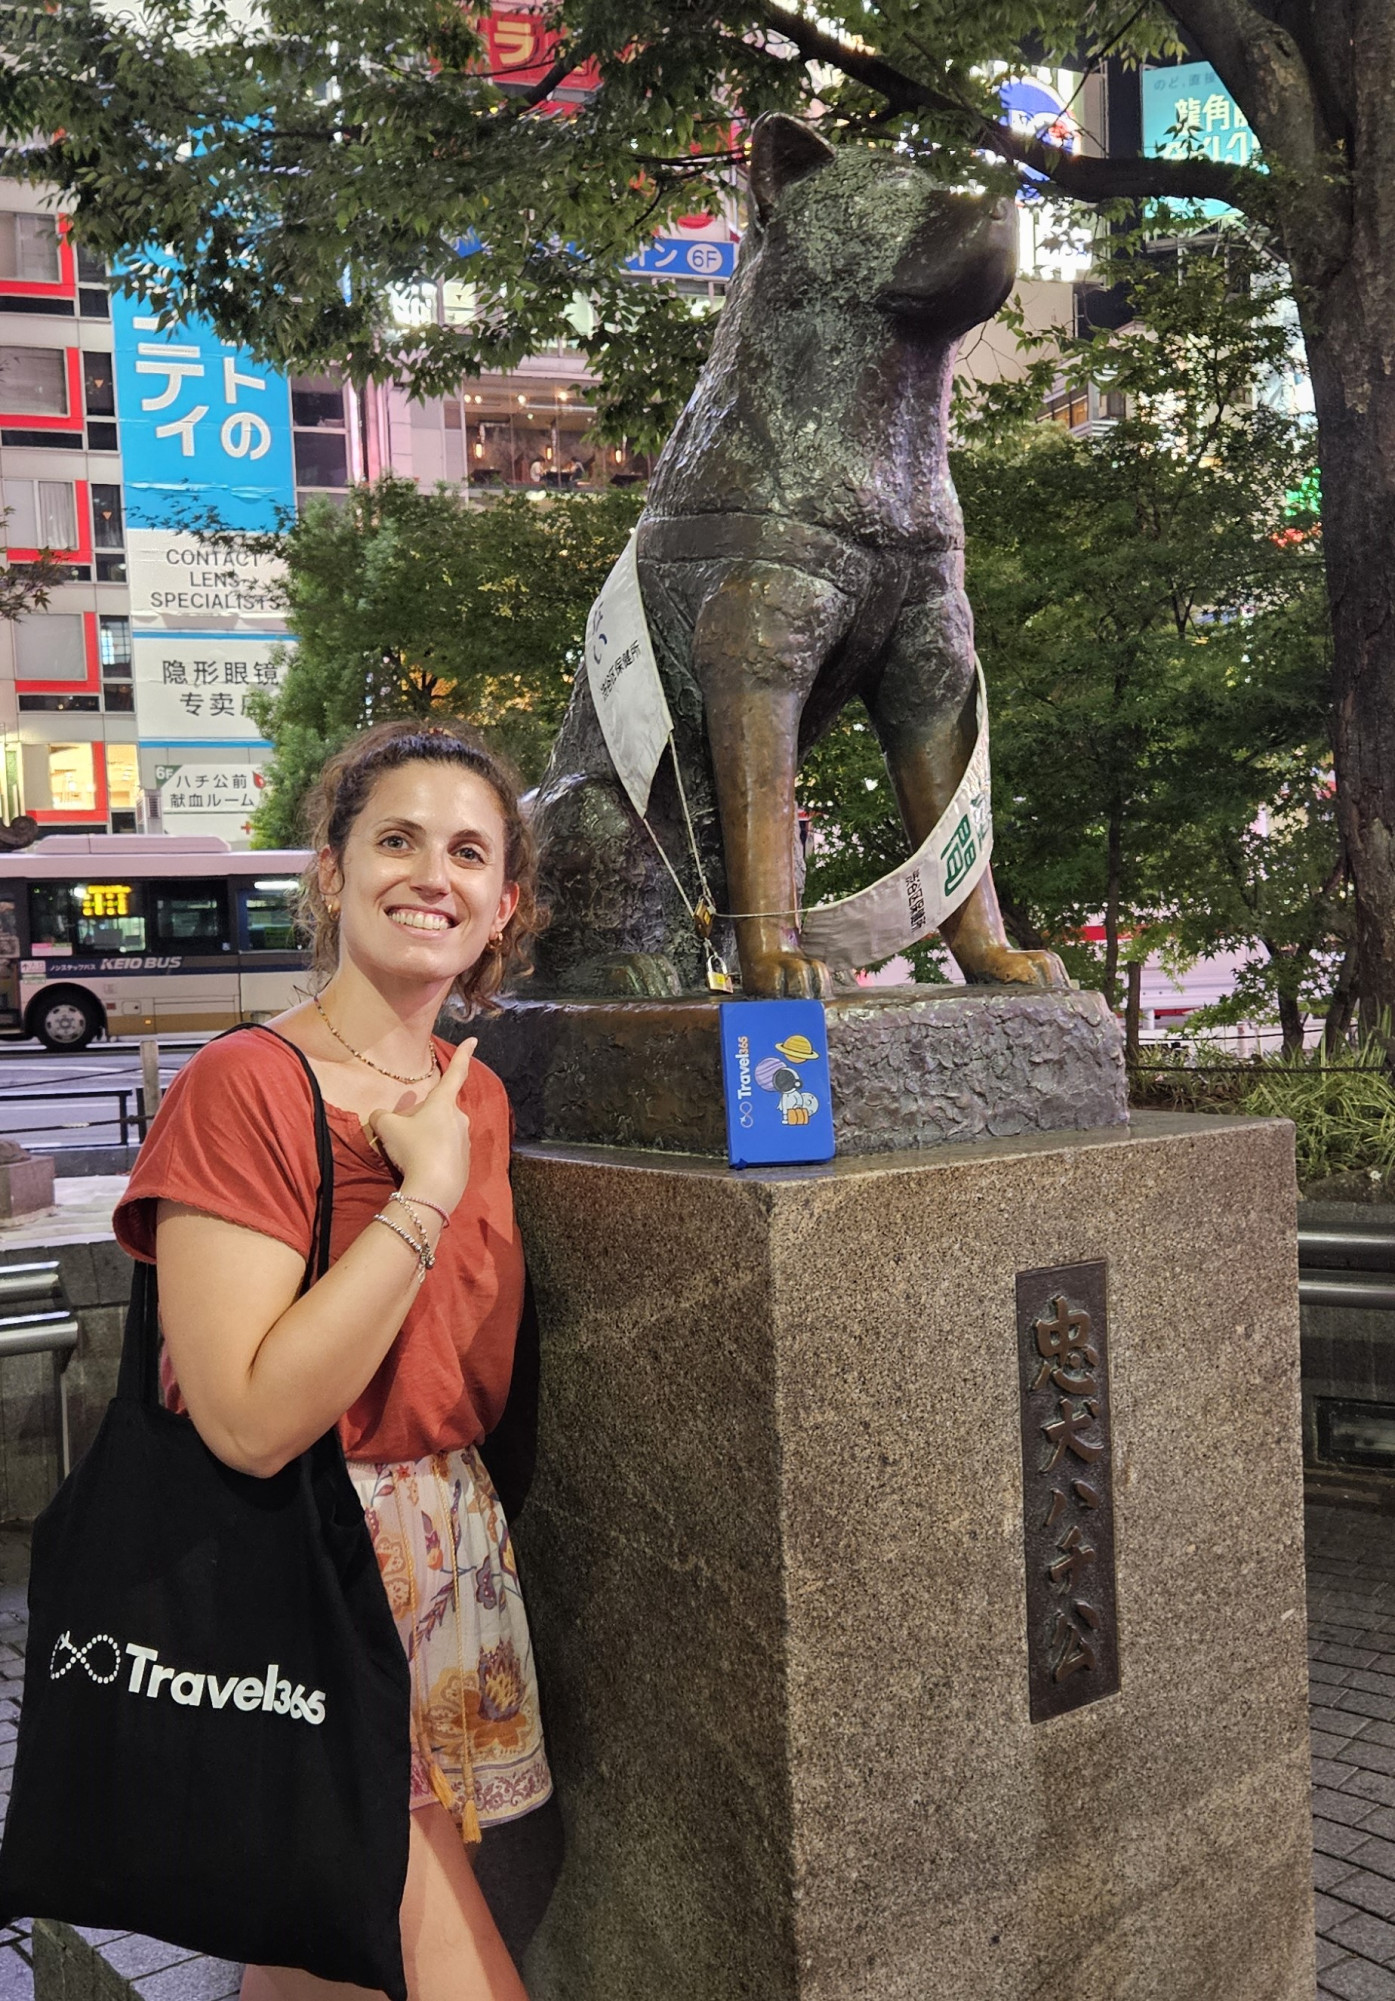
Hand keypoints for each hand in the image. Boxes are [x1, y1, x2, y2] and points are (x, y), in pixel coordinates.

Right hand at [368, 1037, 474, 1214]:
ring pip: (441, 1132)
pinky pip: (445, 1153)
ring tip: (408, 1155)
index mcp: (443, 1103)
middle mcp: (459, 1119)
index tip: (474, 1040)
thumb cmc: (413, 1148)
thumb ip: (381, 1116)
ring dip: (426, 1138)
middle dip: (422, 1117)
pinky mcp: (465, 1164)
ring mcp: (465, 1142)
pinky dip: (432, 1157)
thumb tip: (379, 1116)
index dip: (463, 1054)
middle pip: (439, 1110)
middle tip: (402, 1131)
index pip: (455, 1072)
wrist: (432, 1189)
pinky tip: (419, 1169)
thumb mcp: (387, 1128)